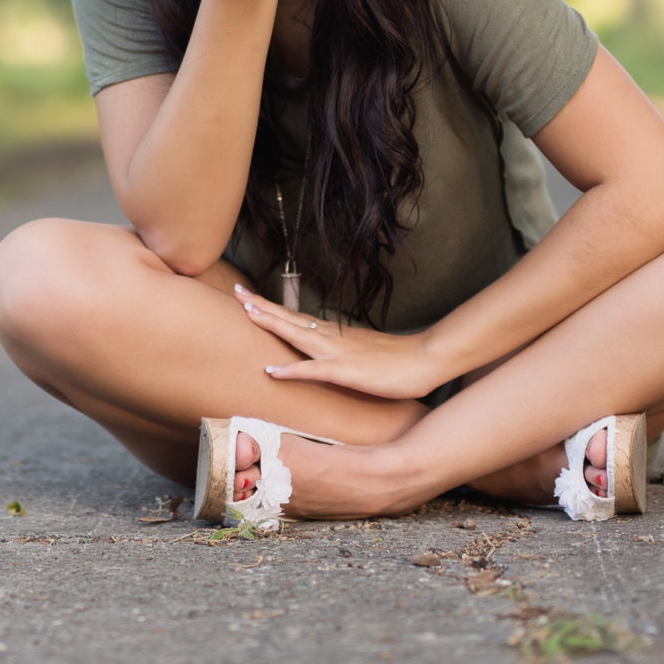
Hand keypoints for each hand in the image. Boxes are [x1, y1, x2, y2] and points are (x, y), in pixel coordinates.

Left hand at [233, 282, 448, 399]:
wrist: (428, 358)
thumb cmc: (400, 359)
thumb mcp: (365, 351)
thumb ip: (345, 350)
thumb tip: (328, 351)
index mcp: (335, 335)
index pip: (297, 318)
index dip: (272, 308)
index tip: (249, 297)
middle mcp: (333, 339)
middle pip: (290, 319)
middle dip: (261, 307)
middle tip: (236, 292)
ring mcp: (339, 354)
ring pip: (297, 336)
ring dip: (271, 324)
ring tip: (246, 312)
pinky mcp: (347, 372)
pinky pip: (314, 371)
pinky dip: (291, 370)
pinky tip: (271, 370)